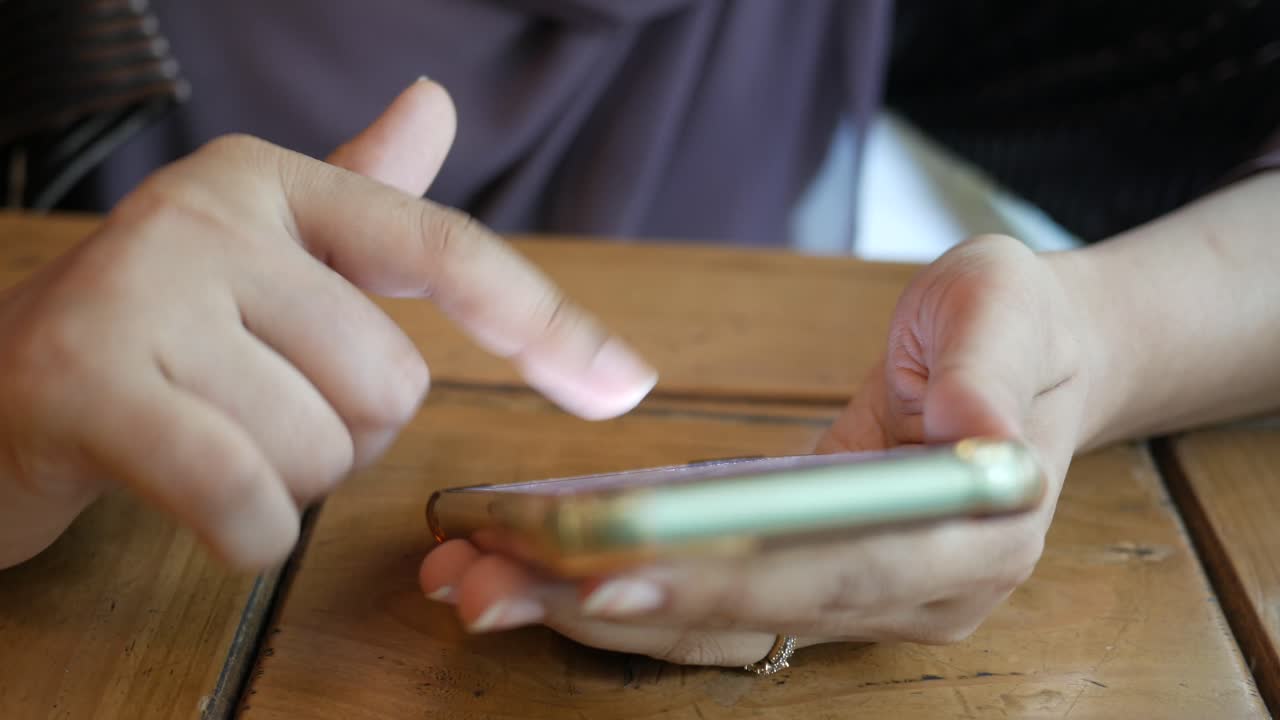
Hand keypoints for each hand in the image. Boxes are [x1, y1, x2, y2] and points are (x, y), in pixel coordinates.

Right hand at [0, 79, 656, 569]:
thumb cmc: (152, 335)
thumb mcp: (258, 259)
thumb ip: (357, 195)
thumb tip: (435, 102)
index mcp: (270, 184)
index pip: (442, 249)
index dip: (543, 322)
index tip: (622, 383)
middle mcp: (208, 217)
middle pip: (390, 386)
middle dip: (340, 434)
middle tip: (253, 410)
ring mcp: (142, 294)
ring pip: (323, 452)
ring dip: (284, 481)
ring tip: (207, 438)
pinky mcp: (88, 387)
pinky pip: (248, 504)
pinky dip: (240, 534)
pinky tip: (189, 498)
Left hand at [418, 234, 1093, 665]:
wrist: (1030, 363)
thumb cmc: (1016, 326)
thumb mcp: (1009, 311)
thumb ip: (990, 369)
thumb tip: (977, 427)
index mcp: (975, 532)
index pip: (833, 569)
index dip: (723, 578)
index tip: (608, 576)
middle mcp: (921, 592)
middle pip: (753, 612)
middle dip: (617, 605)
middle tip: (489, 591)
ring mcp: (868, 599)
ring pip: (719, 624)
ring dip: (594, 611)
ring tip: (479, 586)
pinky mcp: (819, 584)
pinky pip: (714, 604)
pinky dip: (625, 593)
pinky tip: (537, 573)